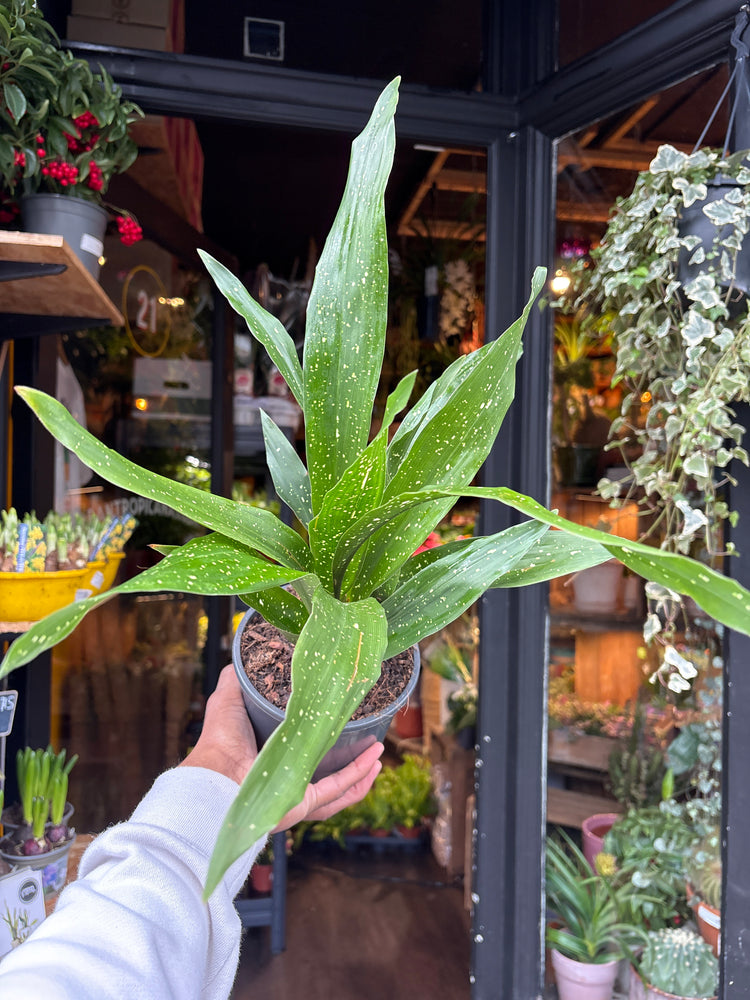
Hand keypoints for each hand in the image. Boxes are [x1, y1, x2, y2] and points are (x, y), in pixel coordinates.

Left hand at [180, 665, 383, 828]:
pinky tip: (374, 762)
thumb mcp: (229, 699)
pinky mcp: (301, 802)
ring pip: (339, 787)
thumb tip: (244, 656)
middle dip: (352, 759)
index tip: (343, 715)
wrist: (213, 774)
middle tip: (372, 739)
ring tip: (380, 752)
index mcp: (273, 756)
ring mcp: (295, 793)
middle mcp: (286, 777)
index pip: (305, 748)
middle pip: (328, 771)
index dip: (325, 735)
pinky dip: (357, 778)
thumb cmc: (218, 740)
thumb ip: (237, 679)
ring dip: (361, 771)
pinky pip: (336, 792)